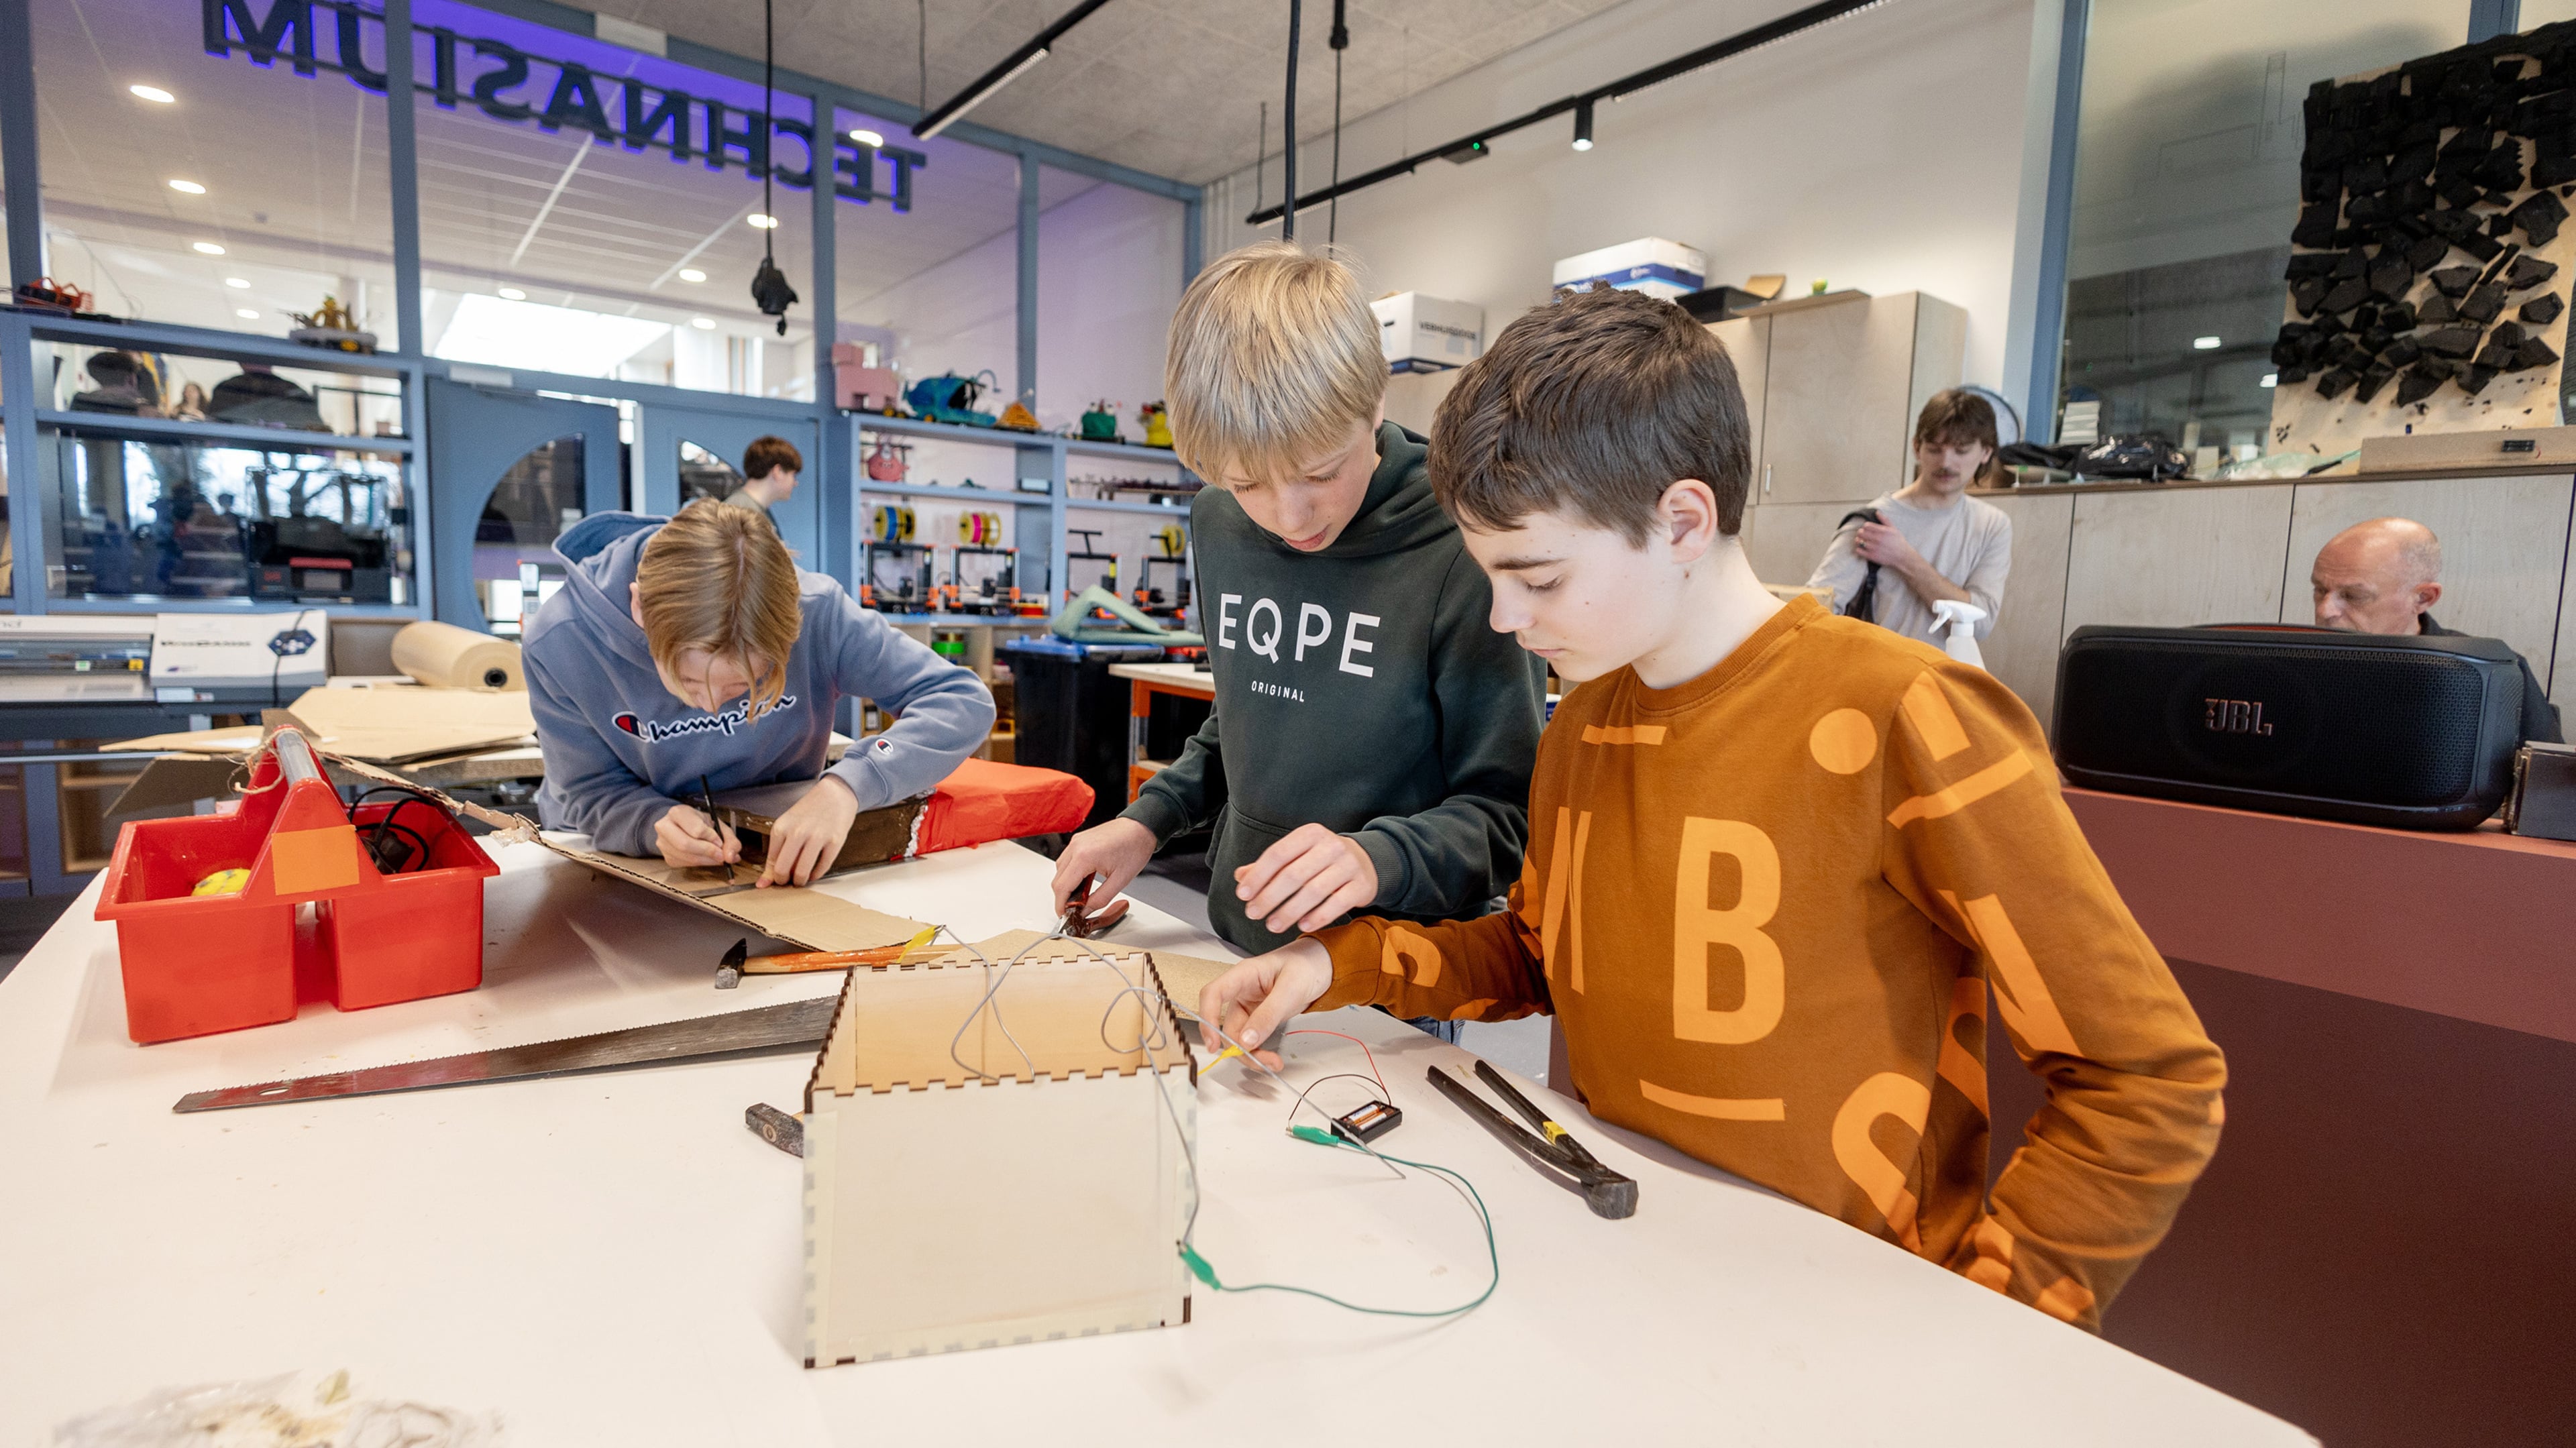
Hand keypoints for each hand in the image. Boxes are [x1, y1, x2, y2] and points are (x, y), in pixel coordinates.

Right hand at [655, 804, 739, 869]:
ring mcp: (663, 843)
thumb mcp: (716, 824)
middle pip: (685, 845)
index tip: (720, 841)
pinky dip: (701, 863)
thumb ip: (729, 838)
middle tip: (721, 855)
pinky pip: (686, 864)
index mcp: (678, 813)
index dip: (711, 837)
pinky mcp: (667, 857)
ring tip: (717, 856)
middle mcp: (665, 827)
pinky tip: (706, 858)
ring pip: (687, 857)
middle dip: (708, 852)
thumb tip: (732, 857)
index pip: (695, 829)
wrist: (681, 825)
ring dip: (707, 860)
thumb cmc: (699, 823)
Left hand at [760, 775, 859, 886]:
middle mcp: (797, 832)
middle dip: (784, 881)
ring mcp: (817, 837)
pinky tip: (814, 873)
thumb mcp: (787, 826)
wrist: (835, 795)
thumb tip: (763, 883)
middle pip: (783, 869)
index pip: (771, 861)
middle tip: (788, 881)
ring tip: (801, 879)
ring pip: (802, 872)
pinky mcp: (835, 841)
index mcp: (781, 828)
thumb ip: (776, 853)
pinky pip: (822, 867)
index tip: (777, 878)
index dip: (773, 875)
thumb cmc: (809, 811)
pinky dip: (816, 875)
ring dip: (800, 881)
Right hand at [1049, 817, 1157, 915]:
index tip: (1064, 915)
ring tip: (1082, 894)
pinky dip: (1070, 873)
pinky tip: (1084, 880)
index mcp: (1084, 856)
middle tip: (1076, 909)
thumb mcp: (1120, 880)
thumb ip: (1099, 899)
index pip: (1062, 887)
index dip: (1060, 905)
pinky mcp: (1079, 840)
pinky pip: (1066, 860)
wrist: (1141, 827)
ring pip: (1059, 870)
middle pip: (1057, 880)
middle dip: (1063, 897)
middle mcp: (1076, 847)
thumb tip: (1085, 910)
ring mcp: (1076, 842)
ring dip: (1066, 885)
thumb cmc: (1135, 848)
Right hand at [1198, 939, 1332, 1067]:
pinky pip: (1251, 1039)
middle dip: (1240, 1047)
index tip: (1213, 1044)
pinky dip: (1259, 1051)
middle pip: (1227, 1024)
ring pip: (1238, 1036)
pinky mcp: (1259, 1017)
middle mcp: (1241, 991)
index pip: (1213, 994)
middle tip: (1262, 1062)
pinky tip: (1272, 1058)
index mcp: (1243, 974)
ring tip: (1274, 1063)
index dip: (1207, 1019)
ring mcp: (1249, 1006)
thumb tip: (1246, 1040)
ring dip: (1251, 1054)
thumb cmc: (1307, 964)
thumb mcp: (1290, 989)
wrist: (1323, 967)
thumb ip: (1268, 1015)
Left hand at [1234, 823, 1378, 934]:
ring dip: (1289, 912)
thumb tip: (1241, 877)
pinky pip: (1337, 904)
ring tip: (1273, 925)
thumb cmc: (1322, 860)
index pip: (1278, 853)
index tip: (1243, 895)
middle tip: (1253, 914)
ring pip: (1314, 891)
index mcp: (1310, 834)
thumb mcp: (1297, 855)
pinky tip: (1302, 925)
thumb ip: (1269, 866)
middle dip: (1269, 897)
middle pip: (1293, 874)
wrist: (1365, 861)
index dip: (1258, 876)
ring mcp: (1349, 865)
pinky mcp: (1361, 885)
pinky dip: (1318, 917)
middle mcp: (1331, 846)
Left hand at [1852, 521, 1927, 573]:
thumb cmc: (1898, 542)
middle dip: (1860, 533)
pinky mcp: (1872, 556)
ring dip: (1858, 540)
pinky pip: (1859, 551)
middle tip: (1862, 534)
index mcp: (1882, 531)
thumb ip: (1885, 519)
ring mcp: (1874, 548)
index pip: (1866, 526)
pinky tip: (1861, 548)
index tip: (1866, 529)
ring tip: (1860, 540)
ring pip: (1859, 541)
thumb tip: (1877, 511)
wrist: (1902, 556)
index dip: (1865, 526)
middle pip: (1861, 533)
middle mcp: (1877, 539)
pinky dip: (1858, 549)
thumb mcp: (1893, 528)